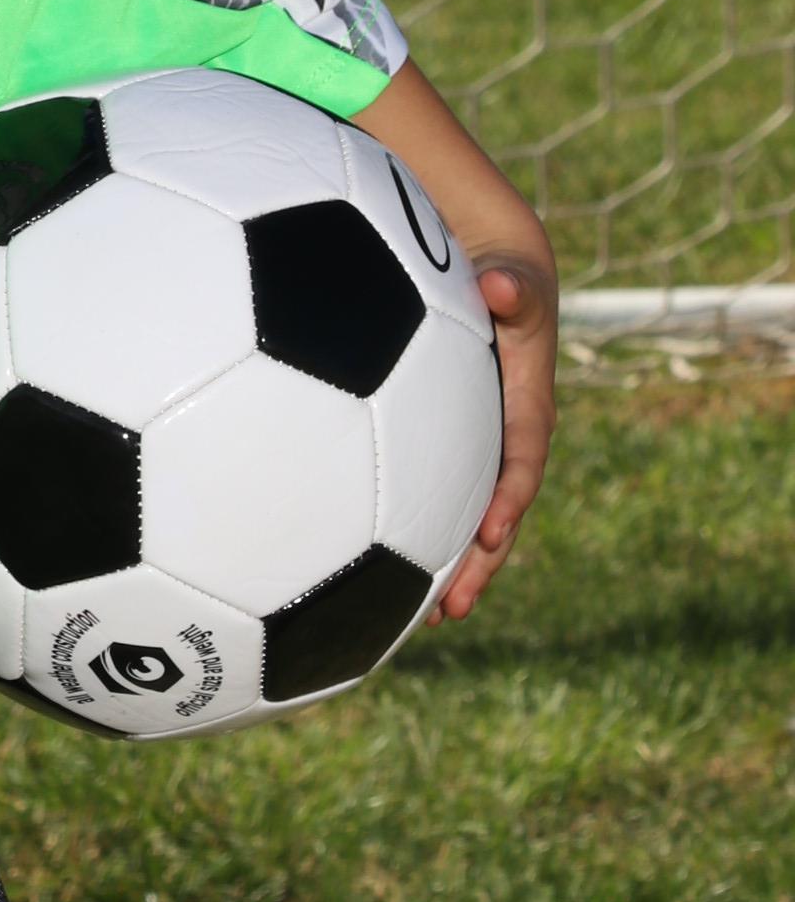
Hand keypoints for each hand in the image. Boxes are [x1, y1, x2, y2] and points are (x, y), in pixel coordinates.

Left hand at [434, 249, 556, 622]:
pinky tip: (375, 582)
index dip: (509, 499)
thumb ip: (513, 286)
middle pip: (496, 514)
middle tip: (452, 610)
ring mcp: (476, 453)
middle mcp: (505, 442)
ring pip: (464, 521)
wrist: (496, 277)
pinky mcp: (447, 454)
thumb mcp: (515, 278)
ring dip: (448, 572)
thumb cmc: (503, 278)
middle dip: (479, 564)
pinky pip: (433, 503)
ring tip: (420, 624)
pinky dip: (414, 542)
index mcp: (526, 411)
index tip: (490, 532)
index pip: (522, 463)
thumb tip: (500, 286)